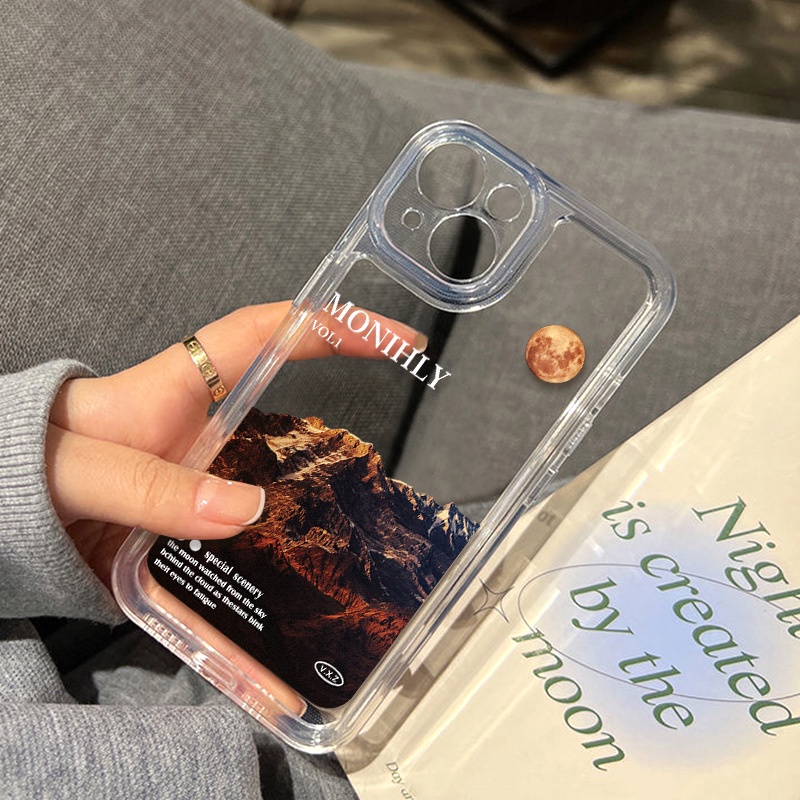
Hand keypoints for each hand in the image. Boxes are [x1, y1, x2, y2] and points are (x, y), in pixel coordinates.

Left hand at [46, 301, 421, 585]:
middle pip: (293, 404)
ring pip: (281, 476)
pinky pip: (253, 542)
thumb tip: (245, 509)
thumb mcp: (86, 470)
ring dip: (320, 505)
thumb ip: (151, 488)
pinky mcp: (200, 522)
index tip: (394, 335)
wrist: (4, 516)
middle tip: (401, 441)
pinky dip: (277, 571)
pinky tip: (292, 614)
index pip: (274, 332)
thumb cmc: (35, 467)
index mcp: (187, 385)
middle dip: (350, 410)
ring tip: (366, 540)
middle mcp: (209, 424)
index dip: (335, 323)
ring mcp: (209, 474)